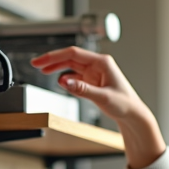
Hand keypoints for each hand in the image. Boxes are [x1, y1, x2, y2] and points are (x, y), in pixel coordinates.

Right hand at [29, 47, 165, 168]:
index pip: (73, 53)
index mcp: (102, 62)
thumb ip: (82, 89)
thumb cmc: (124, 104)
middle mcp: (98, 64)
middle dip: (52, 60)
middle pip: (70, 57)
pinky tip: (60, 82)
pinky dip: (66, 78)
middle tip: (36, 64)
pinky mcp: (93, 81)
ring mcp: (94, 72)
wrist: (133, 114)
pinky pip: (75, 75)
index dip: (54, 56)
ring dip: (57, 68)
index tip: (40, 61)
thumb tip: (64, 82)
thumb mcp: (102, 98)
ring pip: (71, 65)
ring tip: (43, 71)